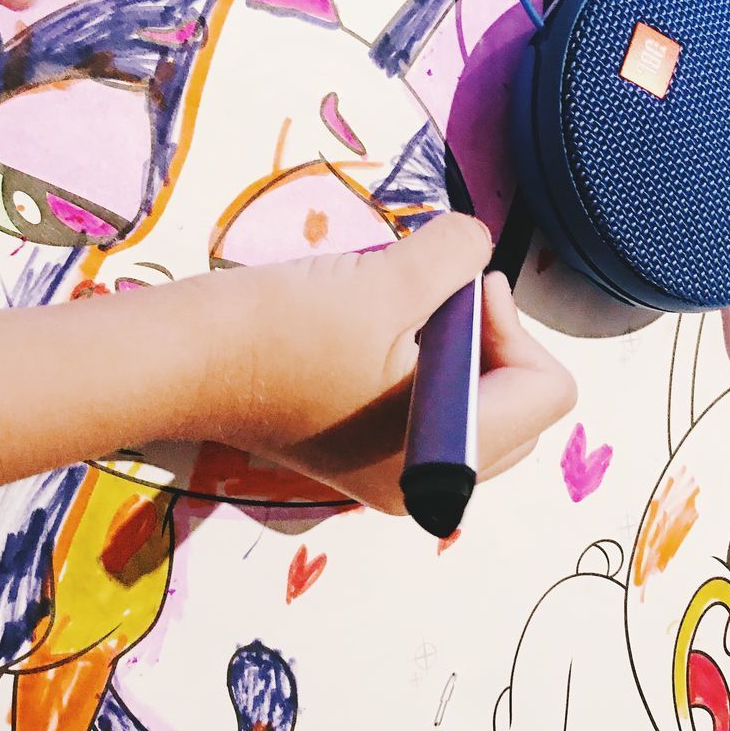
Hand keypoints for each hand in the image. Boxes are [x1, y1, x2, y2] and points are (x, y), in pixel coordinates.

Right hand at [189, 213, 577, 512]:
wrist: (182, 361)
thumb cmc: (278, 330)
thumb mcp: (388, 279)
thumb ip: (459, 256)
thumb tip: (477, 247)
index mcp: (445, 459)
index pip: (546, 392)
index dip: (513, 325)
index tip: (459, 289)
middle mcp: (427, 483)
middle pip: (519, 405)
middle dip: (493, 341)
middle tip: (437, 299)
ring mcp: (393, 475)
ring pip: (477, 407)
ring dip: (456, 349)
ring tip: (398, 313)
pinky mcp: (362, 456)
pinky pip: (430, 410)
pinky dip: (423, 365)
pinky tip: (374, 332)